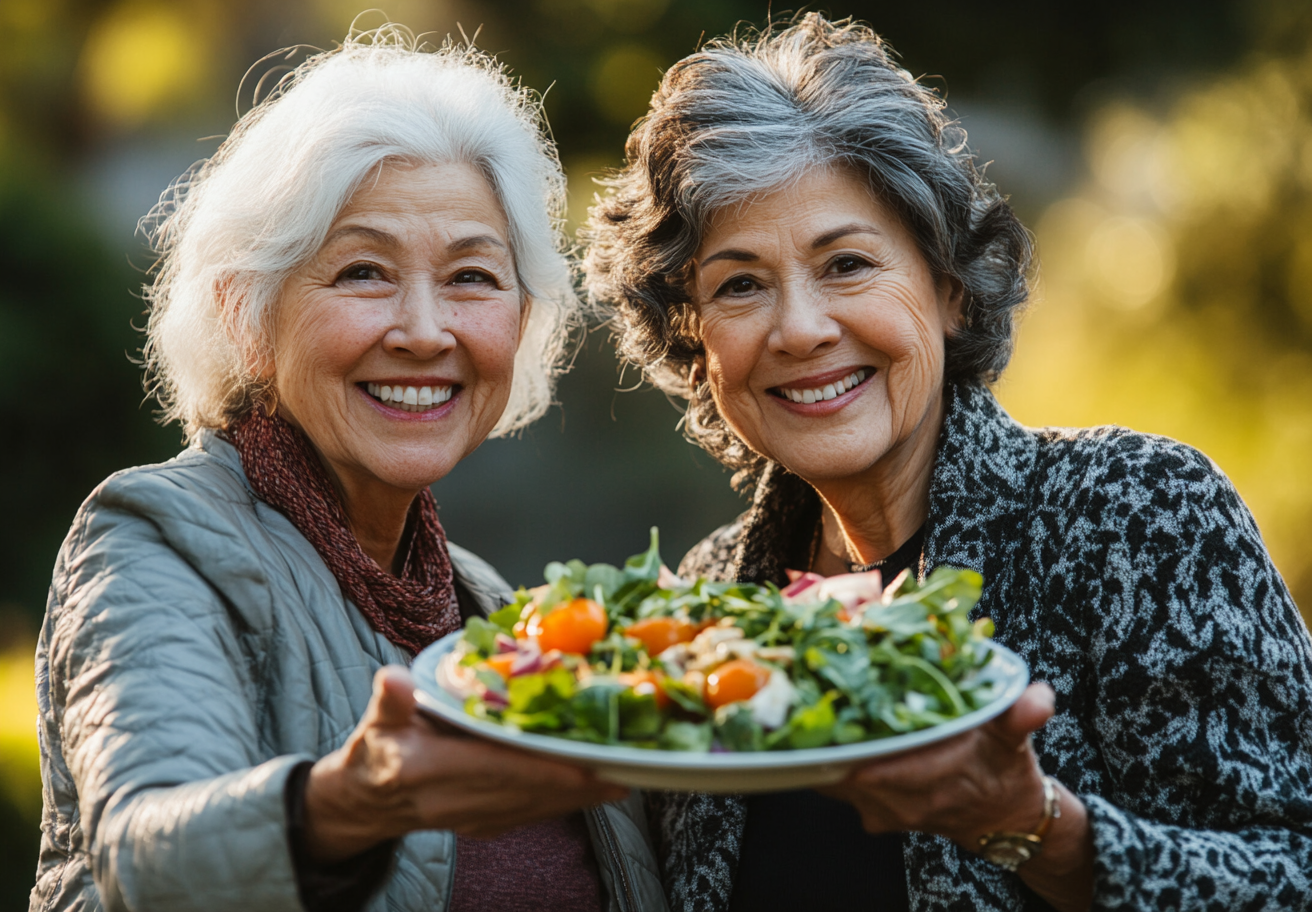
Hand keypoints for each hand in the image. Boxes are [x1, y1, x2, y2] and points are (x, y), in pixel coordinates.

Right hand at [302, 665, 627, 862]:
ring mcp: (470, 818)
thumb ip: (389, 699)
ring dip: (579, 796)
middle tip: (623, 765)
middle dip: (576, 781)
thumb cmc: (377, 749)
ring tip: (621, 776)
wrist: (366, 802)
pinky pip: (531, 815)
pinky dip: (563, 802)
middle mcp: (453, 801)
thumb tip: (394, 680)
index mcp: (425, 771)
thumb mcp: (377, 719)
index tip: (580, 765)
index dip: (539, 769)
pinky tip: (592, 789)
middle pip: (527, 791)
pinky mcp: (484, 824)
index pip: (493, 769)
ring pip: (535, 807)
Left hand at [820, 682, 1054, 842]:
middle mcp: (909, 802)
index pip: (889, 768)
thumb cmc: (1003, 769)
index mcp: (942, 779)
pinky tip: (817, 735)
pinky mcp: (873, 815)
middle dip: (830, 738)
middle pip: (851, 771)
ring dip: (823, 751)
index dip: (859, 743)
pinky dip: (824, 765)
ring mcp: (887, 812)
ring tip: (807, 712)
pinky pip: (836, 790)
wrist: (1003, 821)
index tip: (834, 710)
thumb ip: (1024, 716)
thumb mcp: (1016, 738)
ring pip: (837, 783)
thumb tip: (1039, 699)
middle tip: (809, 697)